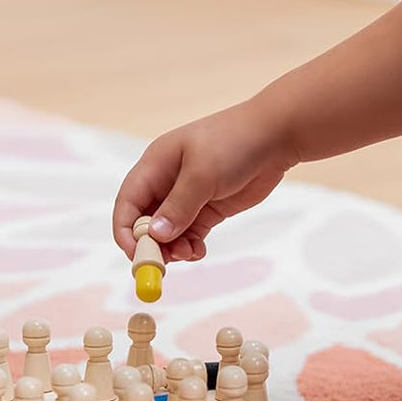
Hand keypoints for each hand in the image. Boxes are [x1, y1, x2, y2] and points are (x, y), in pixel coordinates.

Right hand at [112, 98, 296, 262]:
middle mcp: (166, 182)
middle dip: (150, 244)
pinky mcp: (207, 209)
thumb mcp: (203, 174)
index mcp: (155, 165)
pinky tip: (198, 251)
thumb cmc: (234, 143)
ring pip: (167, 232)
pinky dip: (190, 247)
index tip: (135, 254)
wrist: (275, 137)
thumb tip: (155, 235)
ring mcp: (187, 197)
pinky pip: (189, 235)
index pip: (128, 202)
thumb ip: (179, 206)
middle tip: (163, 263)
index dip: (126, 230)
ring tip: (189, 252)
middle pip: (144, 221)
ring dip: (172, 248)